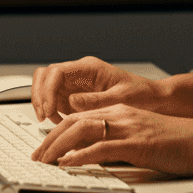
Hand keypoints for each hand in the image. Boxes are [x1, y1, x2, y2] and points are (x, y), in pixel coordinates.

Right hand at [30, 56, 164, 122]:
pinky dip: (52, 113)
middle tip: (43, 116)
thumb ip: (96, 100)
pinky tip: (60, 124)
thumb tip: (72, 102)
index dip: (47, 90)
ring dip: (44, 105)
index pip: (57, 72)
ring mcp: (75, 85)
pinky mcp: (75, 98)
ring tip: (52, 122)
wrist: (154, 100)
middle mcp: (79, 74)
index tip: (48, 109)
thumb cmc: (142, 96)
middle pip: (45, 76)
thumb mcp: (121, 99)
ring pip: (46, 88)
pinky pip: (55, 102)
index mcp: (89, 68)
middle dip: (39, 95)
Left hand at [30, 103, 192, 175]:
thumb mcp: (139, 137)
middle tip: (37, 156)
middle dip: (50, 139)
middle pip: (74, 121)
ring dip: (58, 147)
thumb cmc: (175, 142)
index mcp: (120, 112)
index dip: (58, 131)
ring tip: (45, 161)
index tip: (45, 146)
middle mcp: (120, 115)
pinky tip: (68, 163)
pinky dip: (80, 156)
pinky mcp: (135, 143)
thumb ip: (116, 142)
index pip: (79, 116)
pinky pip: (101, 147)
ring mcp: (128, 127)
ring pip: (82, 131)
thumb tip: (92, 156)